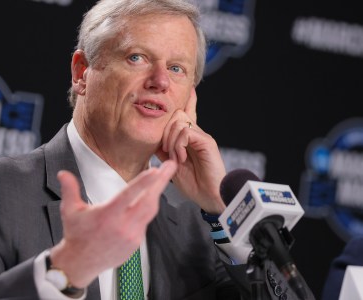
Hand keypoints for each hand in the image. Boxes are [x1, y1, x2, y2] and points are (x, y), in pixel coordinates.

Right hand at [50, 160, 177, 287]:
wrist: (80, 263)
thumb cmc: (76, 234)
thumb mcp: (69, 210)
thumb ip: (69, 189)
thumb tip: (63, 173)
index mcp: (107, 216)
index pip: (128, 195)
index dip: (143, 183)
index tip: (155, 170)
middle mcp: (122, 226)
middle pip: (148, 201)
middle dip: (161, 182)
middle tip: (170, 165)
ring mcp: (132, 236)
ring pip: (151, 211)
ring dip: (157, 192)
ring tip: (163, 176)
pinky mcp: (136, 243)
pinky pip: (146, 221)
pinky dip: (148, 208)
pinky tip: (150, 196)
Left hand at [156, 87, 225, 213]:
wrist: (210, 196)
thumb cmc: (193, 183)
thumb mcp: (172, 164)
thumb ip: (164, 150)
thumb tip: (154, 139)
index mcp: (189, 138)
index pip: (187, 113)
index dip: (187, 100)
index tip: (189, 88)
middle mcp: (196, 133)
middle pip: (175, 114)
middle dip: (164, 131)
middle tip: (167, 152)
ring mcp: (202, 136)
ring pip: (179, 121)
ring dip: (170, 140)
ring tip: (175, 158)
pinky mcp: (207, 141)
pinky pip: (186, 132)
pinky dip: (178, 144)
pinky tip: (181, 158)